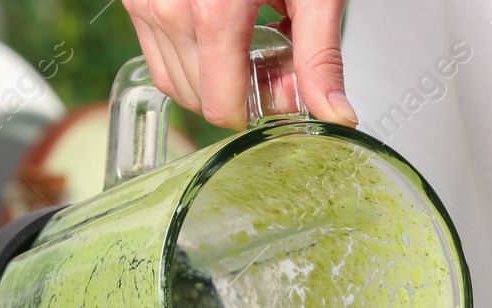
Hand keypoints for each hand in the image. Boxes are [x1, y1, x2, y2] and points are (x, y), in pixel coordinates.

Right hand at [124, 0, 355, 129]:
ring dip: (211, 74)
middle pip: (197, 96)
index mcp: (213, 14)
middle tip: (274, 56)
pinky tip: (221, 25)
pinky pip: (156, 48)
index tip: (284, 86)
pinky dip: (189, 51)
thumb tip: (335, 113)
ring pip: (172, 78)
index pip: (221, 106)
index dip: (258, 108)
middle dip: (237, 91)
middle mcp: (169, 8)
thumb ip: (319, 55)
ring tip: (249, 36)